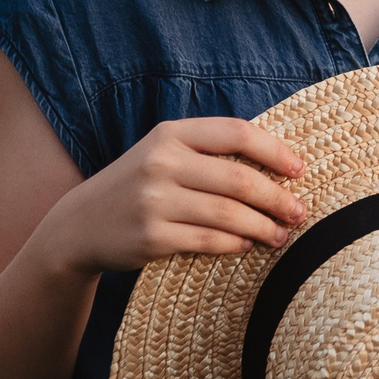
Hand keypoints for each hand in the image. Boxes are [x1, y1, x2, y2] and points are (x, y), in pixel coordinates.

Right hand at [36, 119, 306, 277]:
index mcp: (170, 134)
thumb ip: (207, 150)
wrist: (78, 226)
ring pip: (228, 214)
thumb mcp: (162, 153)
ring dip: (263, 226)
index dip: (274, 150)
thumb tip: (277, 162)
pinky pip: (208, 241)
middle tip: (299, 211)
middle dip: (277, 198)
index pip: (236, 133)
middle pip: (239, 179)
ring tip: (280, 234)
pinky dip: (235, 244)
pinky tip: (248, 245)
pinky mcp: (151, 237)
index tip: (299, 169)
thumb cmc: (137, 186)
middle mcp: (161, 163)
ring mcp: (154, 201)